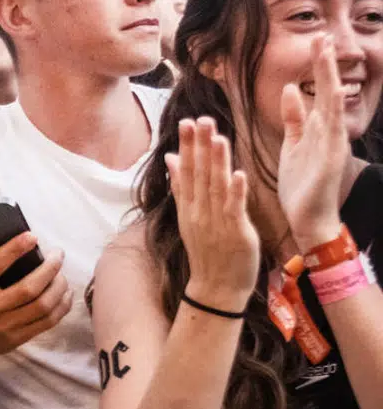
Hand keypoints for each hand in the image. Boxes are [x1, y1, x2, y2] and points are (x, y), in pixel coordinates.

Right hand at [0, 233, 72, 366]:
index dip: (15, 248)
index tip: (32, 236)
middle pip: (29, 287)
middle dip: (50, 268)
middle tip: (58, 254)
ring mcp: (4, 326)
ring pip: (43, 305)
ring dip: (59, 286)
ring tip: (62, 274)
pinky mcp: (17, 338)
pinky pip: (48, 322)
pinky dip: (62, 305)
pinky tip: (65, 293)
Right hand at [165, 118, 258, 310]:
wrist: (216, 288)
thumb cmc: (208, 251)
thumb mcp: (189, 217)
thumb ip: (182, 186)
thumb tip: (171, 158)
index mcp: (189, 206)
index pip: (186, 171)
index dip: (187, 146)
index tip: (187, 121)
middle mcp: (199, 211)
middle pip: (199, 174)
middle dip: (200, 146)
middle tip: (201, 119)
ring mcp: (215, 222)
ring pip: (215, 187)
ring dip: (216, 162)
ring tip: (218, 137)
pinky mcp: (235, 233)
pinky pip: (234, 209)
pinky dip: (235, 192)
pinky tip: (238, 174)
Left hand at [278, 35, 349, 249]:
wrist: (309, 217)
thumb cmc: (302, 183)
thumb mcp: (293, 144)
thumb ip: (294, 118)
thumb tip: (289, 88)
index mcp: (316, 127)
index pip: (317, 90)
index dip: (317, 66)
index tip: (315, 40)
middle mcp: (328, 131)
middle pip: (327, 90)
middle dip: (324, 64)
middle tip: (322, 35)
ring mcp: (332, 143)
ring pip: (331, 103)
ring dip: (328, 77)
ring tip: (326, 52)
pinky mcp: (331, 157)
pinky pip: (332, 130)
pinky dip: (334, 111)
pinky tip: (334, 91)